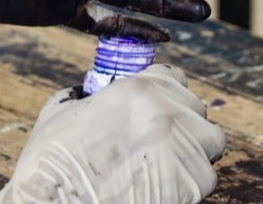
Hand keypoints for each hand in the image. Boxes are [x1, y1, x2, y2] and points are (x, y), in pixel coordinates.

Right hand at [0, 64, 225, 203]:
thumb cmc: (52, 161)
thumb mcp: (62, 112)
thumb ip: (86, 97)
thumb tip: (89, 95)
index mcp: (137, 90)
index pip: (173, 76)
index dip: (165, 91)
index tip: (158, 104)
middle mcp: (167, 115)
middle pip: (196, 109)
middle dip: (181, 121)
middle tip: (159, 139)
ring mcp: (184, 151)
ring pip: (210, 143)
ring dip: (192, 149)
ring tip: (165, 163)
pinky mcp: (192, 187)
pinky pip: (205, 177)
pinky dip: (189, 180)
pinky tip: (162, 184)